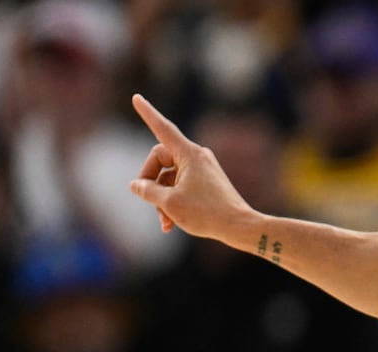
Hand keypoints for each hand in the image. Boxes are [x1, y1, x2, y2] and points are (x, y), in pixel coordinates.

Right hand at [128, 94, 254, 241]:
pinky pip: (182, 186)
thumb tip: (136, 184)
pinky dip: (174, 201)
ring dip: (162, 199)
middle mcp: (197, 156)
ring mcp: (203, 169)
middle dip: (151, 182)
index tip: (136, 97)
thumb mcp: (170, 203)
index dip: (147, 114)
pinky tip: (170, 224)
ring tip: (165, 222)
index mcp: (189, 154)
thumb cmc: (207, 214)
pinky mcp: (207, 182)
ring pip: (170, 178)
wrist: (241, 227)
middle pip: (160, 160)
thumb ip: (148, 190)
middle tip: (148, 201)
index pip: (162, 128)